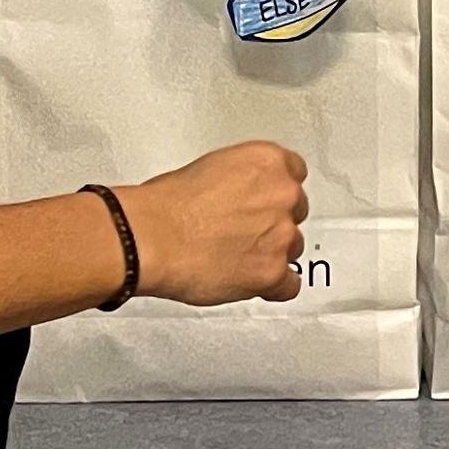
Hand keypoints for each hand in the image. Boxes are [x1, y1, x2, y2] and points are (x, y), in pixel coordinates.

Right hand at [120, 141, 310, 305]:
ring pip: (292, 248)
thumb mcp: (210, 168)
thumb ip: (241, 181)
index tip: (265, 201)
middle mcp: (283, 194)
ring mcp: (282, 235)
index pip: (295, 173)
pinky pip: (289, 286)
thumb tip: (242, 196)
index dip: (275, 192)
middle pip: (296, 212)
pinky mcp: (273, 272)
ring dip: (271, 254)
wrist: (152, 237)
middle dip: (273, 222)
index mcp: (268, 162)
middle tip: (243, 232)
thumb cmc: (168, 204)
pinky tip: (252, 282)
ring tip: (236, 257)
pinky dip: (273, 286)